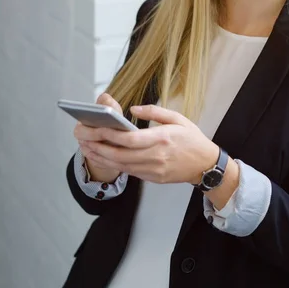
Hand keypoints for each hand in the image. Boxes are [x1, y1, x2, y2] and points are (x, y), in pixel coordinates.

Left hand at [78, 104, 219, 184]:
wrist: (205, 164)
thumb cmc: (192, 138)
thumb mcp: (178, 118)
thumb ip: (154, 111)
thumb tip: (133, 109)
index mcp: (162, 138)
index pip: (130, 138)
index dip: (110, 135)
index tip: (96, 128)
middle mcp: (156, 156)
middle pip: (121, 154)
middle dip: (99, 146)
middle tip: (83, 138)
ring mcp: (154, 169)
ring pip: (122, 165)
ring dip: (102, 157)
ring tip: (87, 148)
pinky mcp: (153, 177)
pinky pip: (129, 172)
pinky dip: (113, 165)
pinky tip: (103, 157)